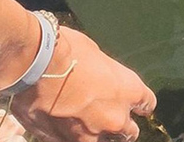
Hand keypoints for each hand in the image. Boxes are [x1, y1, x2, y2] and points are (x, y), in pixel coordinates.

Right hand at [10, 28, 155, 141]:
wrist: (36, 64)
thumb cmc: (69, 51)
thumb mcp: (97, 57)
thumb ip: (103, 76)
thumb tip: (98, 81)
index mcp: (130, 91)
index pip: (147, 104)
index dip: (142, 105)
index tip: (139, 107)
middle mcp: (115, 117)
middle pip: (129, 132)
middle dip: (123, 127)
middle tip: (113, 120)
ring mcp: (89, 134)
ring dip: (97, 135)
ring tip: (87, 126)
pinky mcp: (62, 141)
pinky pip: (71, 141)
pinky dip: (69, 135)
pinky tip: (62, 125)